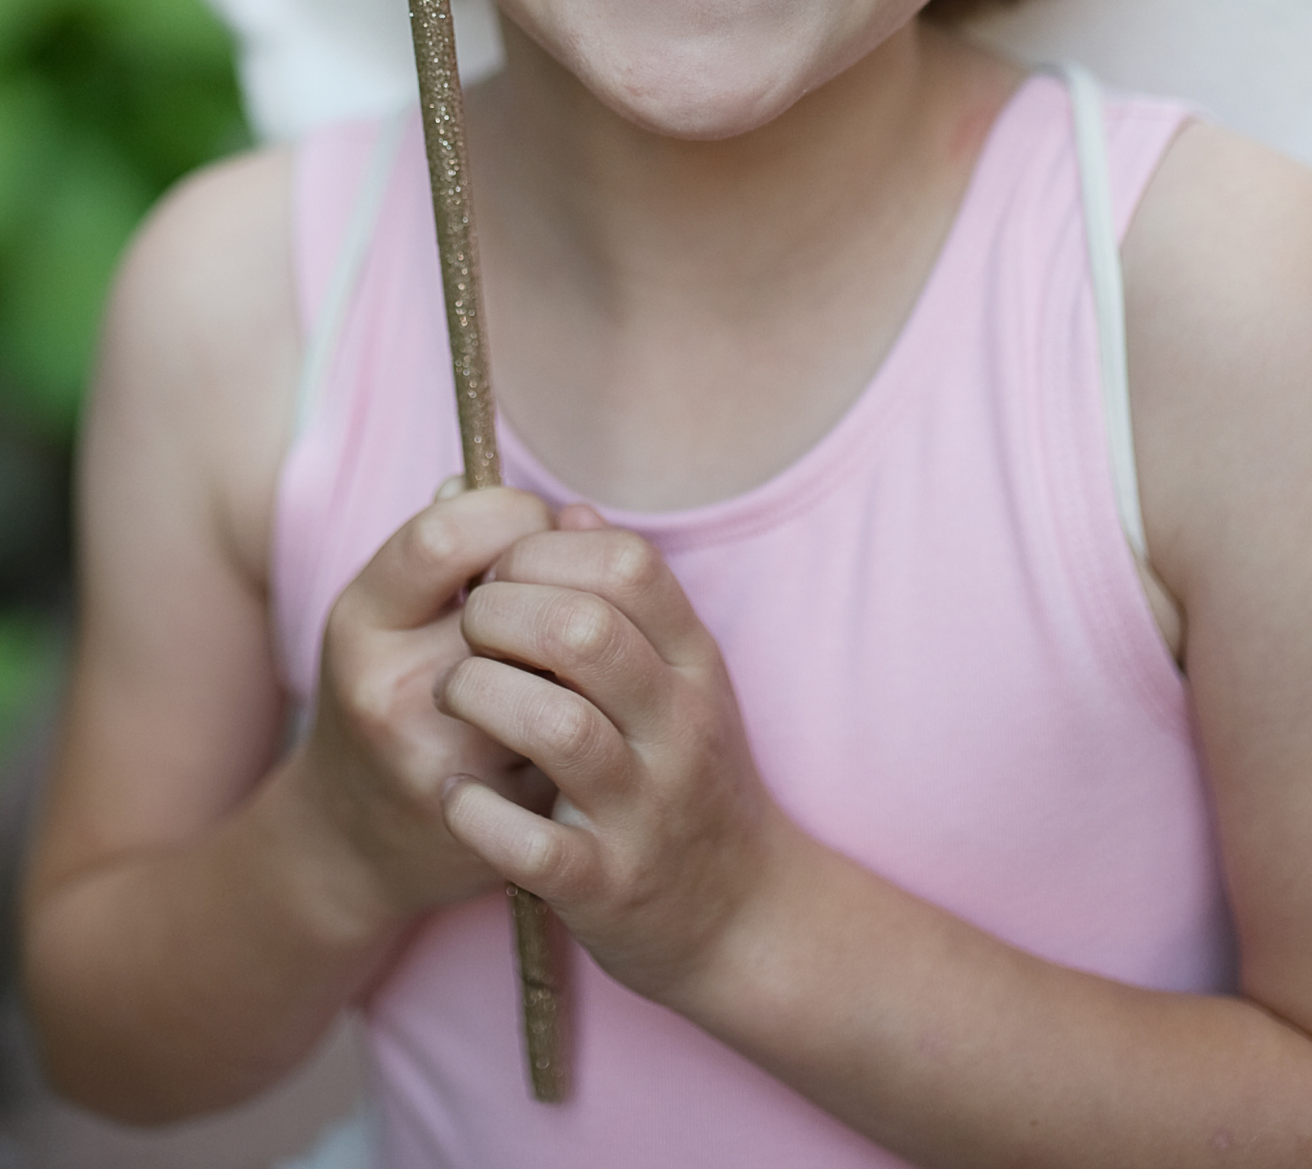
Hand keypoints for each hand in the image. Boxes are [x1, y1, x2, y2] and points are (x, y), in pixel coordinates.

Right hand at [295, 483, 557, 928]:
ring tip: (572, 650)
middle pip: (518, 598)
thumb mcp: (390, 611)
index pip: (448, 536)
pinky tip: (582, 712)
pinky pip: (585, 731)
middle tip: (567, 587)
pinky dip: (599, 709)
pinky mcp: (502, 814)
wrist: (356, 842)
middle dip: (565, 579)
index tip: (532, 526)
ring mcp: (447, 760)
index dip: (513, 513)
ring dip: (588, 646)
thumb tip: (553, 510)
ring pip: (564, 668)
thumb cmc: (391, 693)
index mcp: (361, 623)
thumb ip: (456, 542)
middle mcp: (394, 692)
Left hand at [436, 506, 792, 1005]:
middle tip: (469, 631)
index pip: (627, 564)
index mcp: (694, 664)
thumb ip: (627, 595)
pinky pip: (531, 842)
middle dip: (499, 613)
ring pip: (555, 727)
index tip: (503, 573)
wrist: (739, 916)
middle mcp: (678, 728)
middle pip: (583, 631)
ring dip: (480, 696)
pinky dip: (477, 811)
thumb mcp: (680, 676)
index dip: (545, 551)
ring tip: (454, 693)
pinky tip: (457, 792)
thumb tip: (568, 512)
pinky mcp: (605, 886)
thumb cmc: (687, 775)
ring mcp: (645, 809)